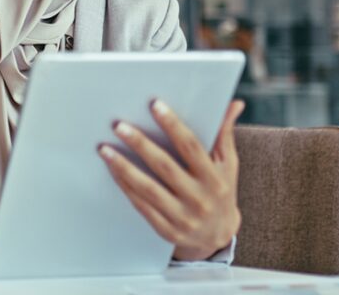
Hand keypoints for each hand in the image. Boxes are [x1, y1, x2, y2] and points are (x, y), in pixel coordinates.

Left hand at [98, 98, 245, 260]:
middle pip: (164, 166)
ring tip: (104, 148)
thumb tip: (234, 103)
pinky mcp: (166, 230)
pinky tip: (111, 170)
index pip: (191, 147)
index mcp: (215, 178)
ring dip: (123, 167)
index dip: (173, 125)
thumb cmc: (220, 190)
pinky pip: (141, 205)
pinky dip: (124, 186)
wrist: (218, 236)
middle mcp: (200, 198)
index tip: (154, 105)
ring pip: (148, 188)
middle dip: (140, 144)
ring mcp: (182, 217)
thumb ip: (224, 133)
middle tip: (119, 125)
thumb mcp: (227, 164)